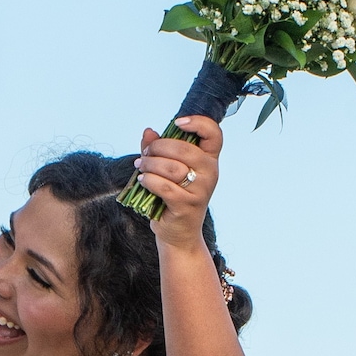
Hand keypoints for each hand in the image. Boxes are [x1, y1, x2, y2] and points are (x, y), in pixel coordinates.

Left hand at [132, 114, 221, 244]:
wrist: (179, 233)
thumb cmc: (174, 197)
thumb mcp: (168, 169)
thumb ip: (159, 149)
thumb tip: (149, 131)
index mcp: (209, 159)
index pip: (214, 134)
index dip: (198, 123)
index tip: (177, 122)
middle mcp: (210, 173)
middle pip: (185, 149)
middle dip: (159, 147)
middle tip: (146, 153)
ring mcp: (200, 190)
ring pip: (172, 168)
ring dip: (150, 164)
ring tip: (140, 167)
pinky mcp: (186, 206)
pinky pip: (164, 187)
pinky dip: (149, 181)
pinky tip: (142, 180)